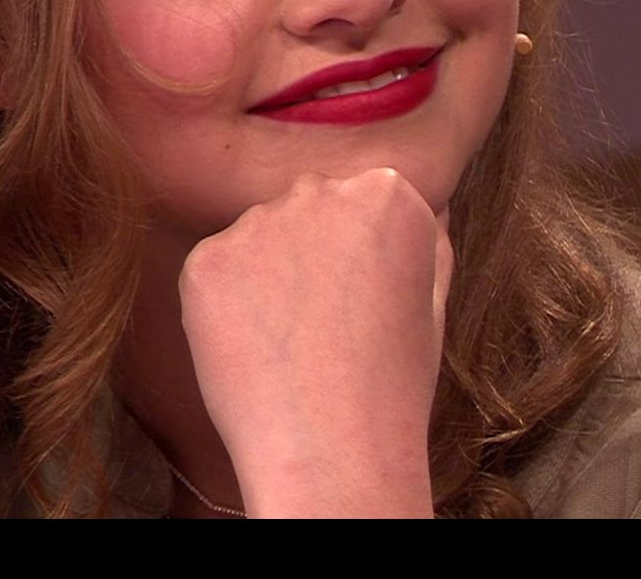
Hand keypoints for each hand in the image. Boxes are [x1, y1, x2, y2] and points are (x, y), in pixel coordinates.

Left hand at [177, 167, 454, 516]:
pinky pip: (214, 269)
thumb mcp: (433, 301)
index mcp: (388, 192)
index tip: (361, 303)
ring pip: (258, 238)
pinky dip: (226, 305)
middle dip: (310, 254)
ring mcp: (259, 222)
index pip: (361, 201)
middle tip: (324, 325)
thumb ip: (429, 241)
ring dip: (266, 276)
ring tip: (290, 343)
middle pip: (307, 209)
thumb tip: (430, 208)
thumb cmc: (392, 383)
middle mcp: (322, 191)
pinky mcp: (206, 260)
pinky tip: (254, 349)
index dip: (359, 258)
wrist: (330, 449)